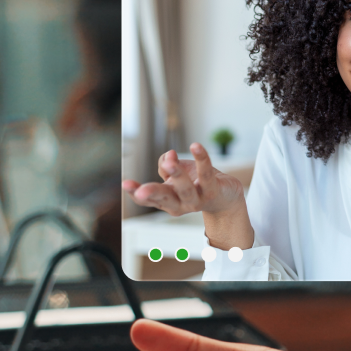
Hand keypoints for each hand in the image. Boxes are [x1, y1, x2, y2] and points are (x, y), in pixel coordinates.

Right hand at [124, 143, 244, 218]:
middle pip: (164, 198)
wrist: (225, 196)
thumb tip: (168, 158)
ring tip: (170, 161)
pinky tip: (196, 146)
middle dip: (152, 193)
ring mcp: (197, 200)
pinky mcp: (213, 191)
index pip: (148, 199)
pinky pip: (206, 174)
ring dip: (177, 175)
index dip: (136, 193)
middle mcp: (180, 204)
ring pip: (185, 189)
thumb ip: (165, 165)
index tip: (126, 184)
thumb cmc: (195, 182)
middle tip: (142, 190)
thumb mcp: (175, 173)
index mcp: (166, 200)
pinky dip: (201, 159)